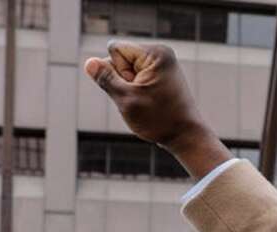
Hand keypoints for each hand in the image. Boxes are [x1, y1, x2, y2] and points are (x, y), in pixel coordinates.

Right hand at [82, 41, 231, 178]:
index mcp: (156, 53)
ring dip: (129, 88)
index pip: (114, 49)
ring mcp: (162, 65)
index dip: (117, 71)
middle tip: (143, 98)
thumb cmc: (160, 120)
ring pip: (126, 71)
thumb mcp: (126, 99)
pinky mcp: (161, 76)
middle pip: (120, 59)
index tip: (136, 88)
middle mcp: (161, 54)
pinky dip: (137, 92)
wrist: (187, 137)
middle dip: (123, 80)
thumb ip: (105, 79)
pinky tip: (150, 103)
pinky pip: (136, 79)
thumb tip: (89, 63)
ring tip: (148, 102)